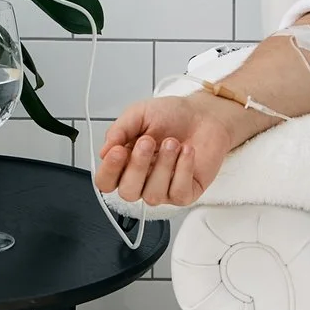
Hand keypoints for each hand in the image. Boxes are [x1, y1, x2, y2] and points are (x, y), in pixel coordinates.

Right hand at [93, 94, 246, 207]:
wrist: (204, 114)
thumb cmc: (172, 115)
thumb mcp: (139, 113)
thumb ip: (119, 130)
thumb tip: (104, 150)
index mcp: (125, 162)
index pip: (106, 181)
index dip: (109, 171)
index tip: (118, 151)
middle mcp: (142, 180)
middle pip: (128, 192)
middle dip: (138, 166)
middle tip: (148, 141)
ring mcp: (163, 189)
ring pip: (153, 196)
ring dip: (163, 165)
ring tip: (172, 142)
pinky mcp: (185, 193)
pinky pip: (178, 194)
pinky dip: (183, 169)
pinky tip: (187, 151)